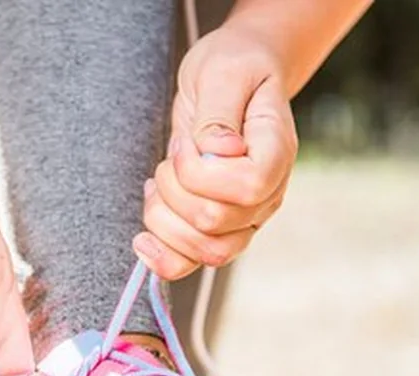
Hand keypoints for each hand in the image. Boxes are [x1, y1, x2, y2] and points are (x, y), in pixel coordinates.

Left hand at [134, 23, 297, 279]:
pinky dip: (161, 257)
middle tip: (169, 157)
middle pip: (214, 223)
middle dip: (172, 189)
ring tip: (156, 183)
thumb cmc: (232, 68)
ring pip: (204, 251)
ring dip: (162, 220)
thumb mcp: (222, 72)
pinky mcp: (218, 230)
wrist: (234, 77)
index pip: (247, 187)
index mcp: (275, 154)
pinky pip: (190, 265)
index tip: (186, 142)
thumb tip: (218, 152)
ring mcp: (245, 218)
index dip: (200, 173)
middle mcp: (267, 194)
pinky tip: (143, 237)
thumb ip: (219, 113)